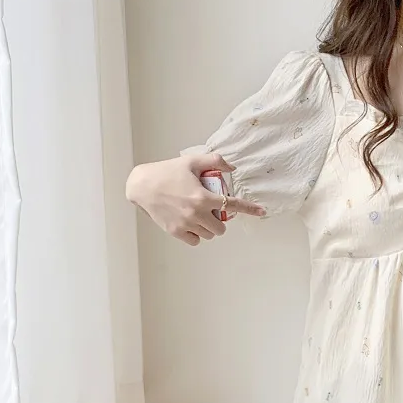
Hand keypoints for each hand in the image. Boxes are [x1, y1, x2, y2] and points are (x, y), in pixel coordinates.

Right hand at [125, 153, 264, 245]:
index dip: (249, 209)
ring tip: (199, 216)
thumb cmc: (166, 172)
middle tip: (210, 211)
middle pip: (221, 228)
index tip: (261, 211)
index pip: (232, 205)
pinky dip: (196, 235)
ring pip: (209, 235)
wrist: (141, 185)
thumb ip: (214, 161)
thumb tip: (232, 168)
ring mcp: (186, 224)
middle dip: (220, 221)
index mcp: (202, 197)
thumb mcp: (191, 161)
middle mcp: (196, 213)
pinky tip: (191, 224)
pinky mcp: (175, 232)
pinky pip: (195, 241)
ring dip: (209, 228)